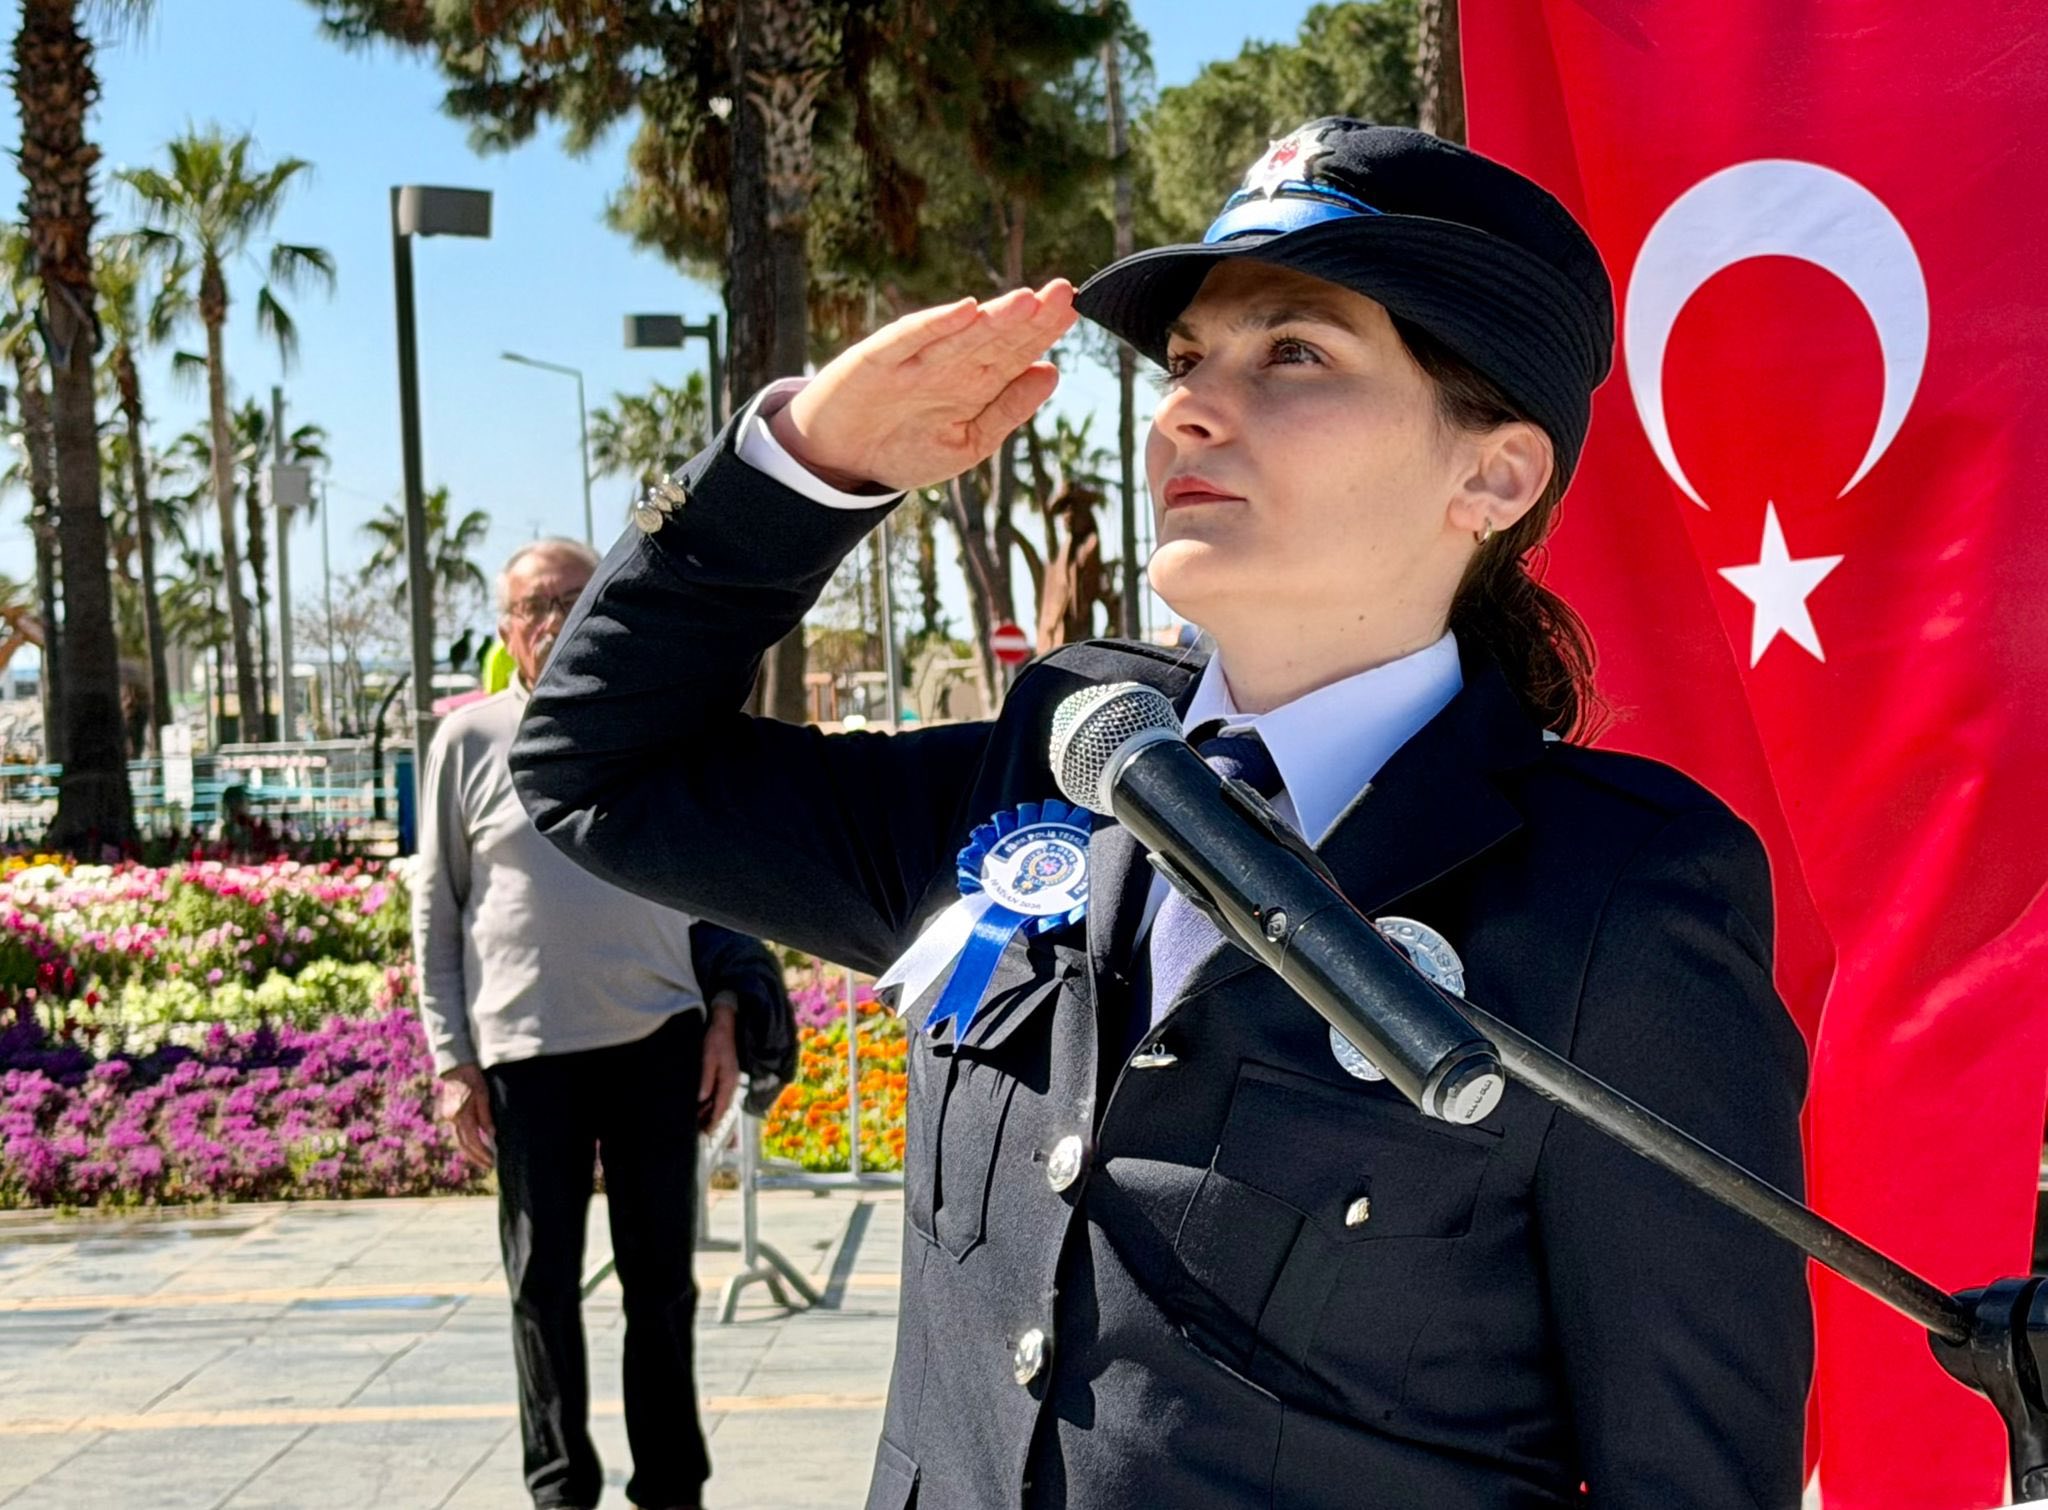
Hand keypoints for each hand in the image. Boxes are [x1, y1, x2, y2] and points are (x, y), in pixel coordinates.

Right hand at [435, 1064, 495, 1169]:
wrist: (456, 1069)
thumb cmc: (472, 1079)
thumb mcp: (483, 1095)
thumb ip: (485, 1116)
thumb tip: (491, 1135)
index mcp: (461, 1115)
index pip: (472, 1140)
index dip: (482, 1152)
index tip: (492, 1160)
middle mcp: (452, 1119)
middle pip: (464, 1145)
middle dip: (476, 1157)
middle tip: (488, 1166)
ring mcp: (449, 1118)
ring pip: (459, 1141)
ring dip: (471, 1152)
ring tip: (483, 1160)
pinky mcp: (449, 1115)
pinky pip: (458, 1134)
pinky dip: (466, 1142)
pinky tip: (474, 1147)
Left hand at [699, 994, 740, 1132]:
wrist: (725, 1024)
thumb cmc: (715, 1040)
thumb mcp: (708, 1059)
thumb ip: (706, 1079)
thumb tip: (702, 1099)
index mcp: (728, 1080)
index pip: (722, 1106)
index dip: (714, 1120)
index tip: (708, 1133)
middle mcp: (732, 1082)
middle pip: (723, 1106)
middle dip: (713, 1119)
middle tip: (701, 1132)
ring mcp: (730, 1078)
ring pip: (722, 1101)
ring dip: (713, 1111)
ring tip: (701, 1122)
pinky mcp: (727, 1074)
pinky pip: (721, 1093)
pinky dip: (713, 1102)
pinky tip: (705, 1105)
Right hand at [769, 280, 1079, 492]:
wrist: (838, 460)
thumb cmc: (903, 449)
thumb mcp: (966, 444)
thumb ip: (1007, 411)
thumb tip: (1050, 371)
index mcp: (974, 383)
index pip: (1015, 351)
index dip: (1044, 331)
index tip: (1075, 309)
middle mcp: (948, 364)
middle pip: (994, 337)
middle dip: (1029, 316)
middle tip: (1064, 293)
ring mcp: (913, 359)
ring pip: (961, 335)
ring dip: (993, 318)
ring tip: (1028, 302)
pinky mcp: (876, 359)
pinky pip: (909, 339)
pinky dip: (936, 325)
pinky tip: (965, 311)